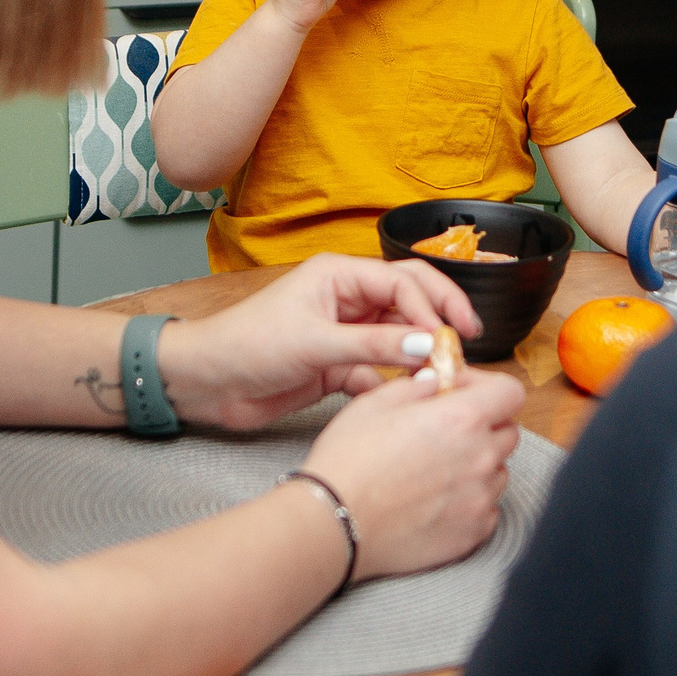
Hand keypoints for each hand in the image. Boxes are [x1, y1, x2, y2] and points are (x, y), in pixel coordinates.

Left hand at [160, 253, 481, 429]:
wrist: (207, 383)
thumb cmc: (248, 345)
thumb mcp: (315, 343)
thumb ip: (374, 346)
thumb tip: (429, 347)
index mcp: (339, 275)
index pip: (402, 282)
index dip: (432, 307)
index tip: (450, 340)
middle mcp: (346, 299)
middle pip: (409, 301)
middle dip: (439, 318)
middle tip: (469, 341)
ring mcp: (343, 333)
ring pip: (397, 339)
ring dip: (418, 356)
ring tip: (441, 377)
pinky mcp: (337, 365)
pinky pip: (378, 370)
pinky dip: (391, 384)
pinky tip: (401, 400)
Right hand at [298, 366, 524, 579]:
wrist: (333, 523)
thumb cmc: (348, 462)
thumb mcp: (374, 402)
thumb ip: (417, 386)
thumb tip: (437, 382)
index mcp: (461, 418)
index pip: (510, 392)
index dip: (488, 387)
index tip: (462, 392)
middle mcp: (480, 458)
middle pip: (507, 431)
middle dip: (483, 424)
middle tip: (445, 429)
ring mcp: (480, 499)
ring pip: (498, 471)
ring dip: (477, 463)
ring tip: (436, 468)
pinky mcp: (473, 533)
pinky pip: (487, 508)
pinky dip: (470, 500)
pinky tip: (436, 498)